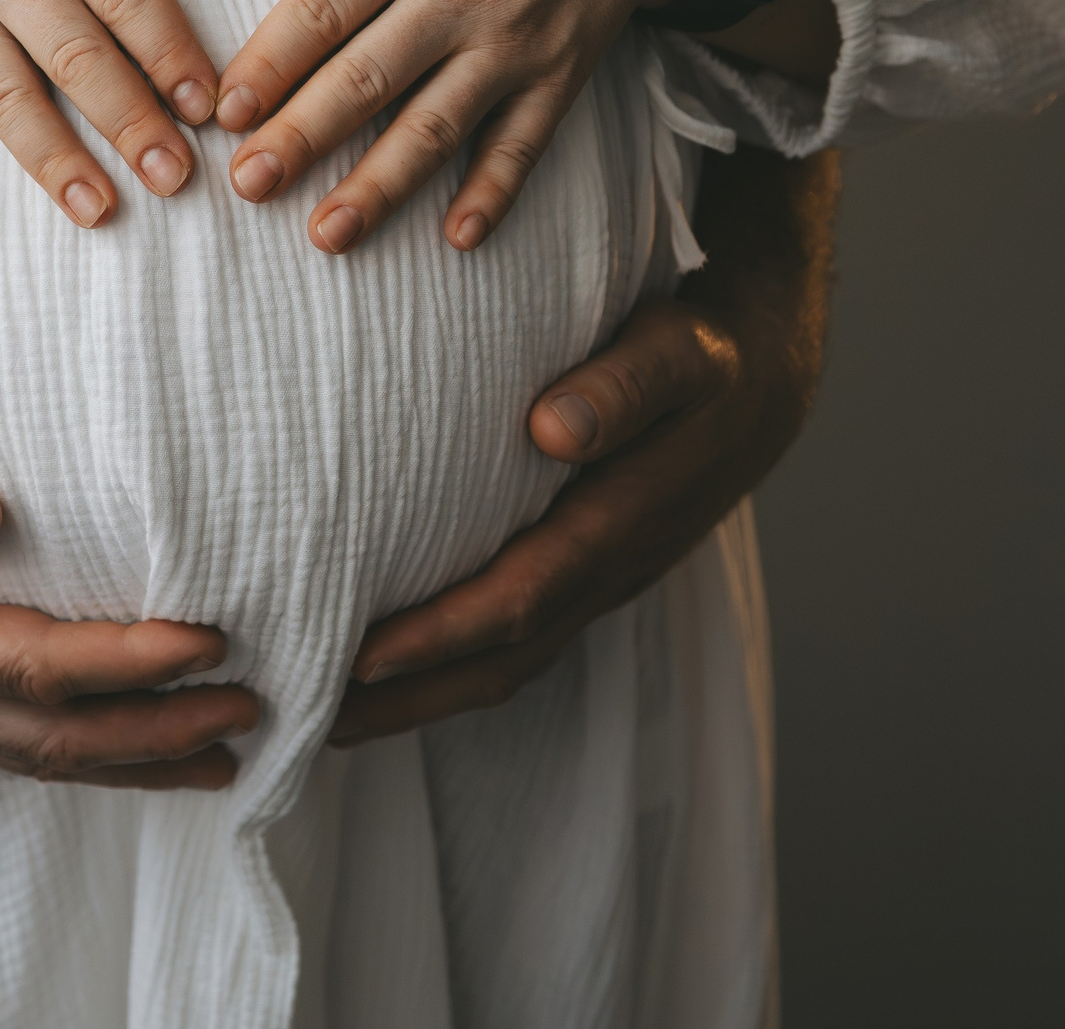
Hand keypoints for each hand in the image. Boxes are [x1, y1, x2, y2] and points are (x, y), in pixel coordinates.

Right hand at [0, 428, 261, 788]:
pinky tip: (139, 749)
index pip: (32, 666)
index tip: (207, 639)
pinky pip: (19, 745)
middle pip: (53, 736)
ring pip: (42, 757)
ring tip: (228, 751)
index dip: (125, 662)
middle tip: (253, 707)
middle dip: (158, 731)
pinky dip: (91, 756)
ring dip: (137, 760)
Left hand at [219, 0, 715, 252]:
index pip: (326, 6)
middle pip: (367, 78)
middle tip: (248, 184)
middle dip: (303, 138)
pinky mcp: (561, 73)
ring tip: (326, 234)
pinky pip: (523, 143)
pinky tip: (457, 238)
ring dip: (379, 186)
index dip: (272, 61)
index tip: (223, 111)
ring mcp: (514, 41)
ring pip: (435, 126)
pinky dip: (494, 192)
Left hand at [328, 146, 839, 744]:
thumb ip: (622, 386)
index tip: (358, 657)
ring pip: (503, 666)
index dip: (441, 635)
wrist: (756, 389)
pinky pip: (510, 644)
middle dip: (407, 697)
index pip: (521, 598)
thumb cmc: (701, 361)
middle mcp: (607, 575)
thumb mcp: (679, 352)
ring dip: (417, 699)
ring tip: (322, 713)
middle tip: (307, 712)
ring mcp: (596, 588)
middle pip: (501, 661)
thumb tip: (552, 428)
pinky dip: (445, 669)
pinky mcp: (581, 580)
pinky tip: (382, 671)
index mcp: (623, 524)